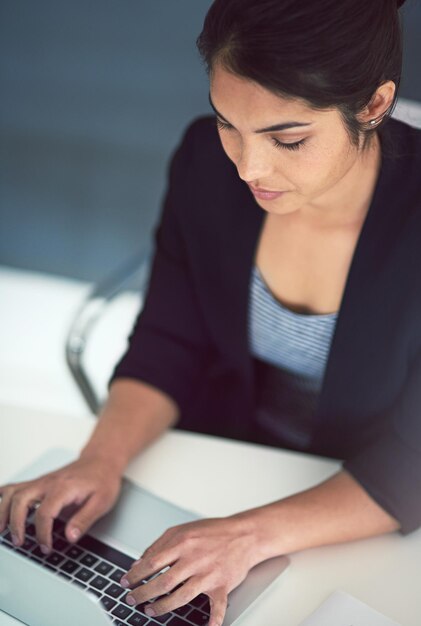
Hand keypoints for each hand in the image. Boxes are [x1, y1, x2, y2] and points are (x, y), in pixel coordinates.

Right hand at [0, 456, 121, 552]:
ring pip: (13, 492)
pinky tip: (0, 508)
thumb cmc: (102, 479)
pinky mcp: (39, 483)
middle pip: (21, 499)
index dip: (42, 534)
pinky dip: (3, 497)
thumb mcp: (102, 502)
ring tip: (2, 531)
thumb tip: (70, 537)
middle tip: (20, 542)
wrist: (101, 460)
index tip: (46, 547)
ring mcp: (41, 481)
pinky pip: (14, 487)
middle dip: (15, 523)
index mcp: (64, 488)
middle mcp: (48, 482)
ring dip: (3, 511)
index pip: (45, 512)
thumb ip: (85, 520)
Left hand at [120, 514, 262, 625]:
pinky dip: (213, 620)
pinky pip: (217, 607)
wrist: (244, 534)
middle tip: (132, 599)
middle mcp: (194, 558)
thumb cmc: (212, 532)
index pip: (152, 561)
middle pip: (163, 582)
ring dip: (163, 607)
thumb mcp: (182, 529)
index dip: (136, 574)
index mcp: (183, 542)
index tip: (125, 582)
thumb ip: (160, 544)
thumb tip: (140, 561)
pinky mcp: (223, 585)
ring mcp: (209, 573)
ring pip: (182, 596)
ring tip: (150, 611)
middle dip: (144, 593)